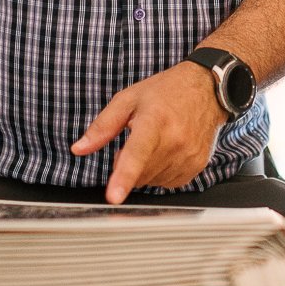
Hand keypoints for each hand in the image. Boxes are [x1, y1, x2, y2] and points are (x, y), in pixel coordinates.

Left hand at [72, 63, 225, 203]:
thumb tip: (79, 149)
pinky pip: (167, 182)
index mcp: (154, 121)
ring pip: (151, 181)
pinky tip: (167, 150)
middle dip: (128, 163)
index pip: (136, 153)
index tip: (114, 196)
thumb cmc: (166, 92)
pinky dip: (160, 172)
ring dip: (145, 169)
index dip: (123, 176)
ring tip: (156, 140)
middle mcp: (175, 140)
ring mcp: (189, 155)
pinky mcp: (197, 166)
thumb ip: (102, 126)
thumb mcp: (128, 99)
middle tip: (135, 139)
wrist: (205, 89)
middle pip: (139, 173)